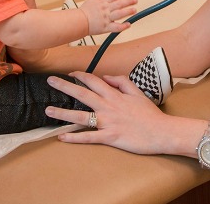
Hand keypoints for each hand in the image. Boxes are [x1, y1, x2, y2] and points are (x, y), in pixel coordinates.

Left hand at [46, 72, 167, 153]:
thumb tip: (107, 77)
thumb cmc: (150, 114)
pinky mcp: (110, 137)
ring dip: (63, 113)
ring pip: (81, 116)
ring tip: (47, 110)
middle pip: (82, 93)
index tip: (70, 73)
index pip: (94, 81)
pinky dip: (75, 137)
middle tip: (50, 81)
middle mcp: (108, 106)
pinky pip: (89, 137)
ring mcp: (108, 122)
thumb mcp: (138, 93)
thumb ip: (122, 82)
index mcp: (115, 95)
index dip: (80, 75)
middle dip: (64, 86)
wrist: (162, 132)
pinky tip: (62, 136)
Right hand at [79, 0, 137, 33]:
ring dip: (128, 11)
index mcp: (102, 3)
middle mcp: (105, 9)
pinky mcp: (105, 27)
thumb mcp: (90, 0)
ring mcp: (106, 18)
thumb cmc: (83, 12)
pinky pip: (115, 27)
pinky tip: (128, 24)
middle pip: (119, 4)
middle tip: (135, 0)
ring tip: (134, 10)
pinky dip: (123, 26)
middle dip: (128, 1)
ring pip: (119, 14)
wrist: (77, 22)